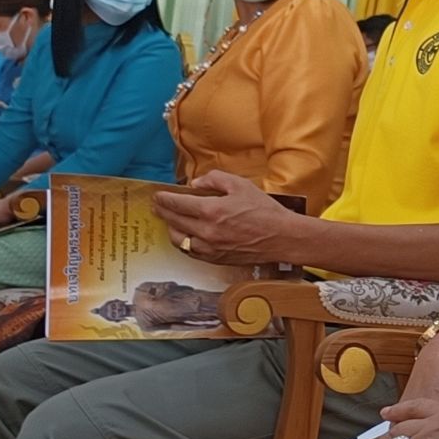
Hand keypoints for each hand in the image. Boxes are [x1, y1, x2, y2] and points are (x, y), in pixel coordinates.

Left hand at [151, 171, 299, 265]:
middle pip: (174, 221)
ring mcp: (210, 248)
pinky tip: (185, 236)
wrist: (282, 238)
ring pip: (179, 240)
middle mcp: (206, 231)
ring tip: (170, 221)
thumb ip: (215, 179)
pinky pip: (191, 252)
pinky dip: (184, 243)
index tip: (158, 195)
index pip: (178, 204)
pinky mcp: (216, 259)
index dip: (164, 198)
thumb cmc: (265, 210)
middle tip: (157, 206)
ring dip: (171, 228)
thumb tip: (197, 183)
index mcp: (211, 210)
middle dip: (162, 212)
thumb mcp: (241, 185)